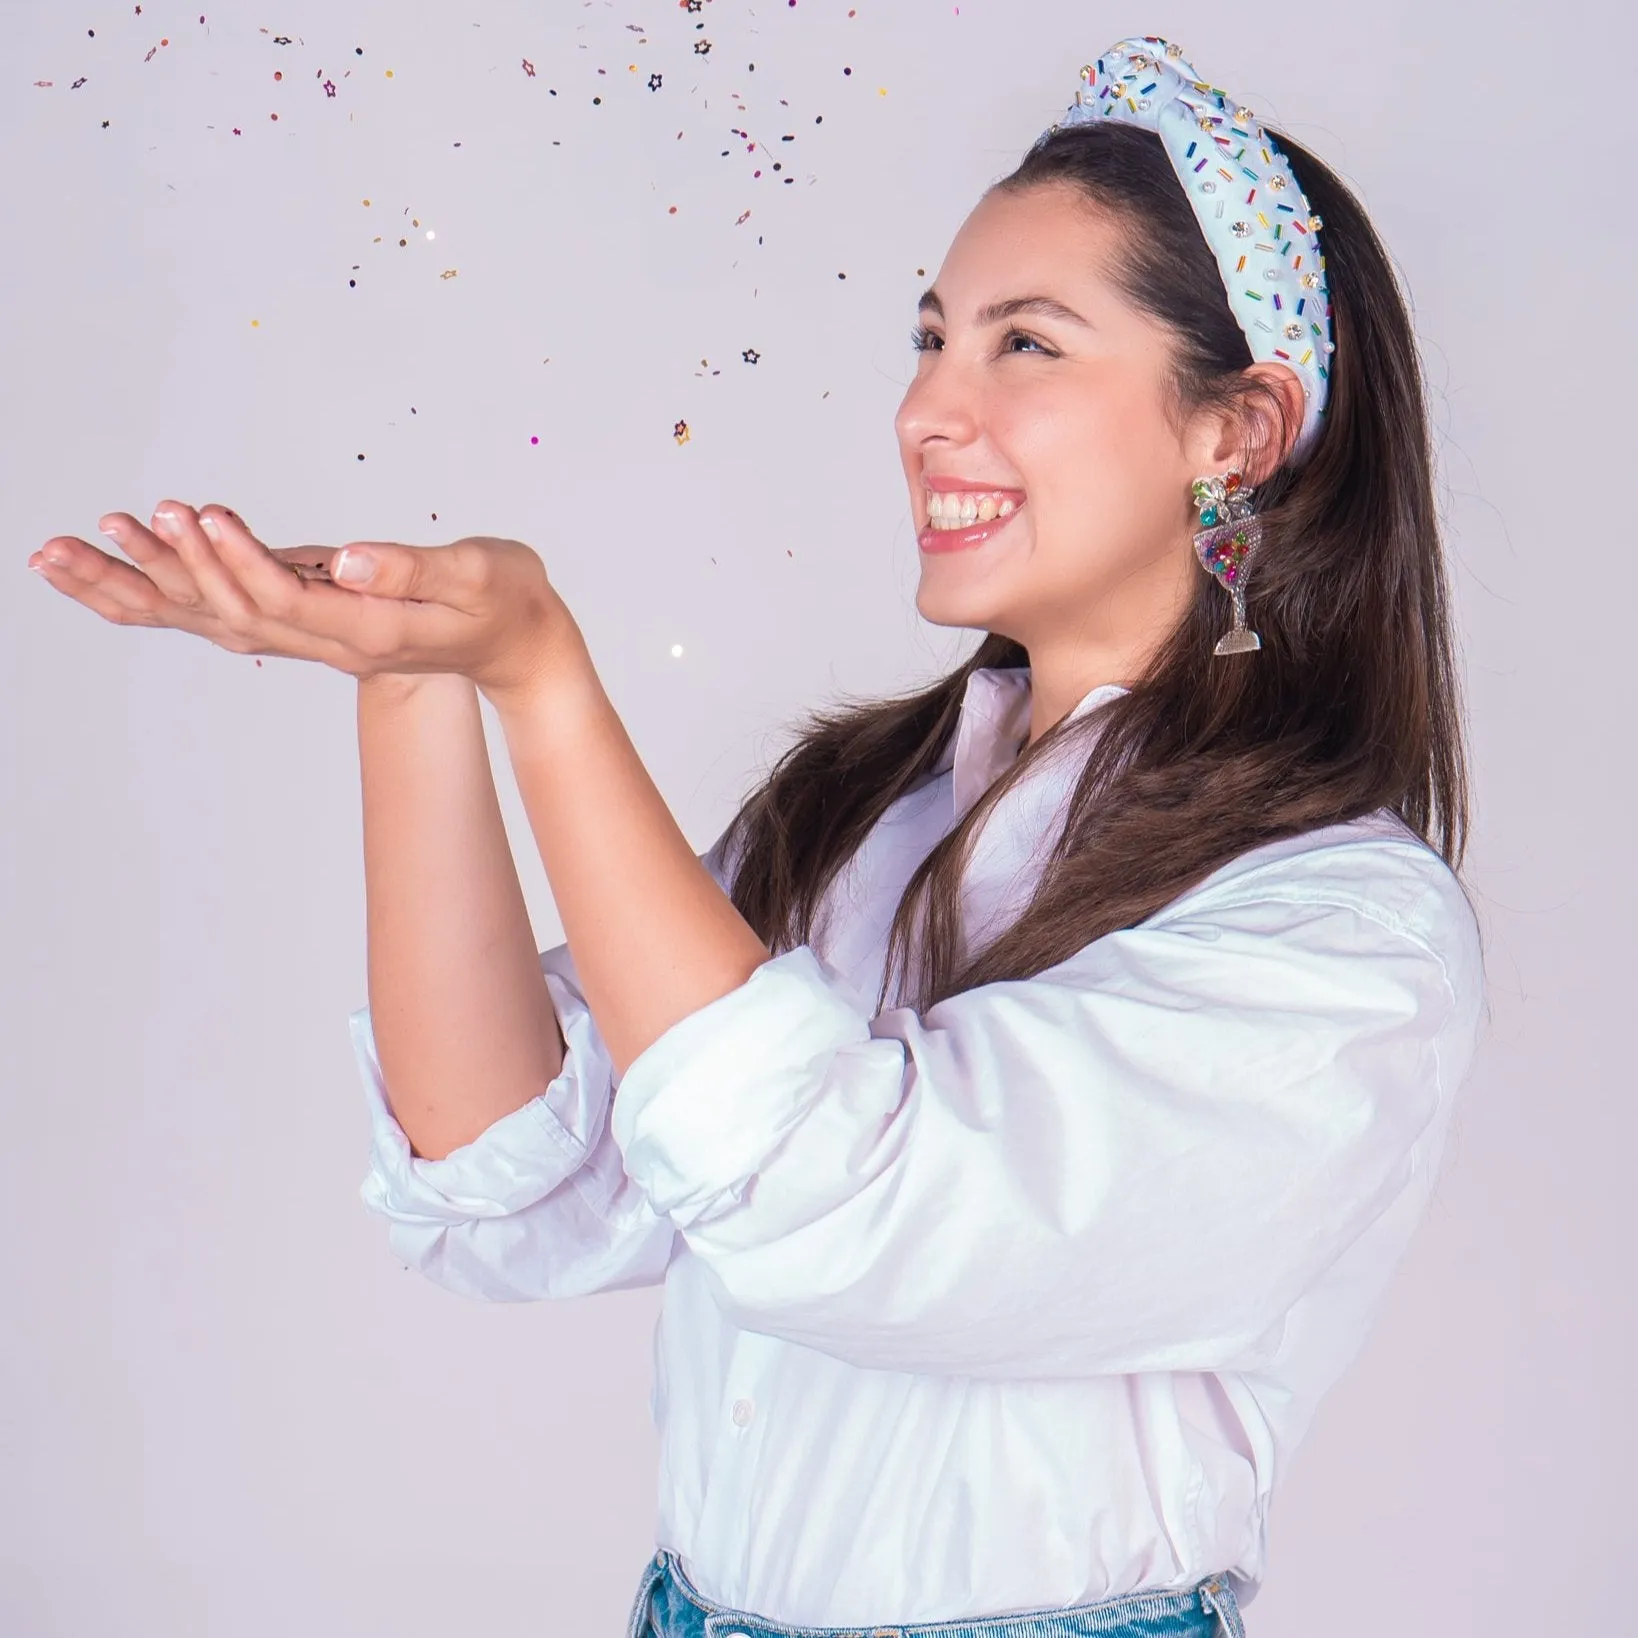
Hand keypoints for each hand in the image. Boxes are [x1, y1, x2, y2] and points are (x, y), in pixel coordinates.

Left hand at [27, 501, 581, 701]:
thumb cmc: (507, 600)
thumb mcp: (478, 576)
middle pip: (223, 618)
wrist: (520, 643)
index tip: (196, 512)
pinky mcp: (310, 617)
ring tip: (61, 554)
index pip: (283, 601)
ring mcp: (316, 635)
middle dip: (158, 575)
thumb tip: (348, 559)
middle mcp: (330, 641)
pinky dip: (170, 592)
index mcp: (367, 632)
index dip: (234, 560)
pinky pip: (225, 611)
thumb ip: (415, 568)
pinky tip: (125, 564)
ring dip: (138, 589)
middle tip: (92, 531)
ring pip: (211, 619)